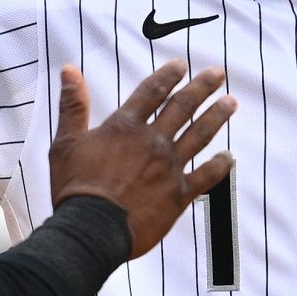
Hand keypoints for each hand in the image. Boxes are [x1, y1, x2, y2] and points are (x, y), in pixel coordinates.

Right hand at [49, 61, 234, 256]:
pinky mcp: (179, 194)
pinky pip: (207, 176)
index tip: (181, 65)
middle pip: (182, 107)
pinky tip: (229, 157)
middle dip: (202, 87)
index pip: (152, 92)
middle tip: (217, 74)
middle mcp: (152, 141)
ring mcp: (169, 167)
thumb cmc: (75, 188)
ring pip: (199, 134)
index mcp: (125, 127)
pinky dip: (220, 166)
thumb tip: (69, 70)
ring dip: (217, 116)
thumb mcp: (65, 142)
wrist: (91, 230)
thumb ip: (72, 105)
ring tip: (231, 103)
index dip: (168, 75)